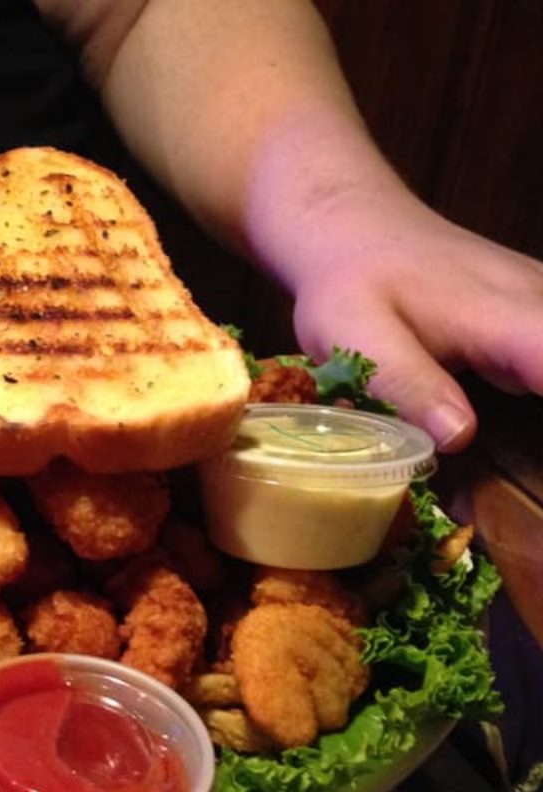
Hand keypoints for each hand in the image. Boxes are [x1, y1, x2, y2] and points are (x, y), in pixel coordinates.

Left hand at [284, 187, 542, 450]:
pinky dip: (538, 379)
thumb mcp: (357, 339)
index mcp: (505, 316)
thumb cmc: (351, 285)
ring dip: (540, 394)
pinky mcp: (534, 309)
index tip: (540, 463)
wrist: (358, 232)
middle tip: (539, 476)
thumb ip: (409, 385)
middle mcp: (540, 302)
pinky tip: (510, 396)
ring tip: (506, 444)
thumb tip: (459, 436)